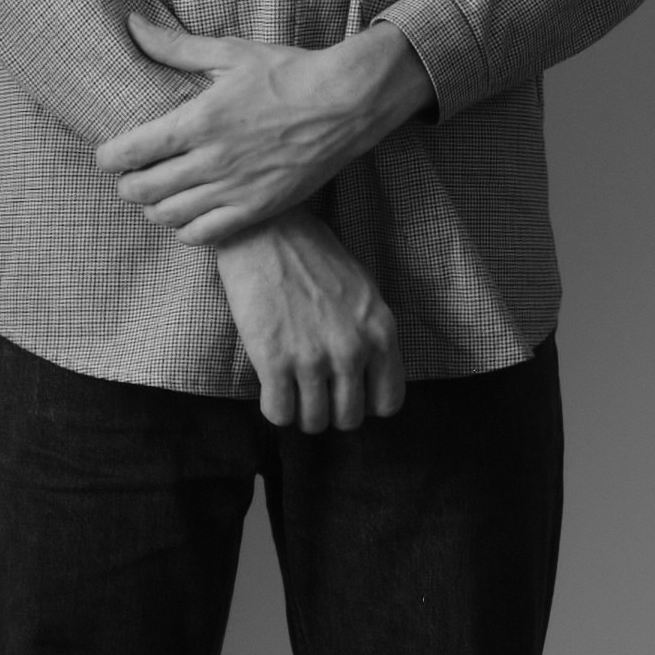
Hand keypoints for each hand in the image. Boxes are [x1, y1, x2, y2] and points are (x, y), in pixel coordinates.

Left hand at [98, 19, 427, 244]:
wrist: (347, 102)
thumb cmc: (287, 73)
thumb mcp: (229, 53)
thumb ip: (174, 47)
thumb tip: (131, 24)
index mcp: (199, 120)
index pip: (130, 151)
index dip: (107, 157)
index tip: (107, 154)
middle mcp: (212, 160)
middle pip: (142, 189)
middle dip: (126, 184)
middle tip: (130, 175)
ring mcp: (235, 189)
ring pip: (168, 216)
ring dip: (153, 207)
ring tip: (158, 194)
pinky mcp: (258, 209)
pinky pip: (204, 235)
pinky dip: (185, 229)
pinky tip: (188, 214)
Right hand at [217, 216, 407, 430]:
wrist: (267, 231)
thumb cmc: (314, 256)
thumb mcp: (363, 292)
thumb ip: (371, 334)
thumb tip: (367, 374)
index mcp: (381, 332)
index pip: (388, 402)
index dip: (365, 403)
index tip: (346, 391)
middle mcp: (353, 350)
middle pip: (349, 418)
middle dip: (331, 410)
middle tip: (314, 391)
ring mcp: (313, 358)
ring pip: (314, 422)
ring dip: (301, 412)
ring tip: (291, 389)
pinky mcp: (274, 361)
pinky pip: (279, 414)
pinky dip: (275, 409)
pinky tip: (271, 387)